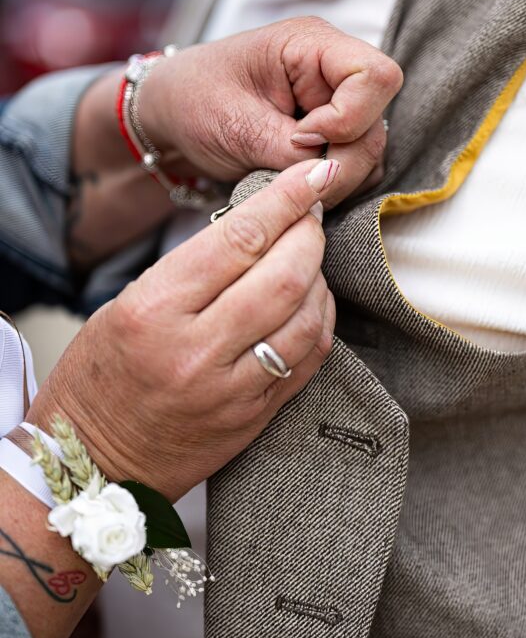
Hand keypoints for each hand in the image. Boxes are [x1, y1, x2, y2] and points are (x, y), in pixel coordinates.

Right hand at [29, 159, 338, 501]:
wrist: (94, 462)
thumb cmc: (102, 376)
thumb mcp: (128, 304)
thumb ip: (196, 269)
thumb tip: (261, 228)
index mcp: (155, 310)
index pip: (239, 239)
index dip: (287, 199)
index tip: (314, 175)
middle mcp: (196, 350)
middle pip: (284, 275)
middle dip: (310, 234)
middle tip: (313, 216)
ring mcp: (230, 390)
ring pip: (306, 318)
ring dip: (319, 278)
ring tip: (309, 259)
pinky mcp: (253, 418)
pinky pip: (309, 360)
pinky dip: (320, 321)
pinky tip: (312, 303)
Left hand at [141, 17, 402, 205]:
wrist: (169, 114)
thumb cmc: (192, 100)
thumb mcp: (234, 125)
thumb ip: (288, 152)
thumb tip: (329, 175)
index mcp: (311, 45)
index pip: (375, 75)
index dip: (350, 118)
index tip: (302, 139)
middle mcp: (332, 70)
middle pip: (377, 119)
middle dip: (342, 159)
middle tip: (295, 178)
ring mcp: (335, 103)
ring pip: (371, 149)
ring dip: (337, 176)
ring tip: (288, 180)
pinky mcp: (332, 133)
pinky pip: (356, 165)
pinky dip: (332, 183)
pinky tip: (294, 182)